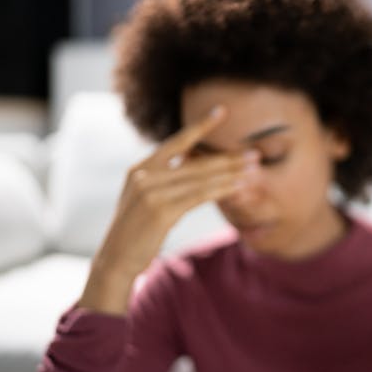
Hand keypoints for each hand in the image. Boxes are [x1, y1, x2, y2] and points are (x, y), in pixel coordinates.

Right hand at [78, 106, 259, 314]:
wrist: (116, 260)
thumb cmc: (137, 231)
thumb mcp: (146, 199)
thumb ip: (166, 180)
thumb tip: (193, 165)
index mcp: (141, 168)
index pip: (177, 141)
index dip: (201, 126)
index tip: (222, 111)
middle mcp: (144, 174)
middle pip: (196, 162)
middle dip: (228, 158)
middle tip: (255, 153)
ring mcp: (151, 191)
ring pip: (201, 179)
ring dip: (231, 174)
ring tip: (254, 169)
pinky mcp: (160, 210)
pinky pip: (199, 196)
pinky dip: (222, 190)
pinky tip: (239, 187)